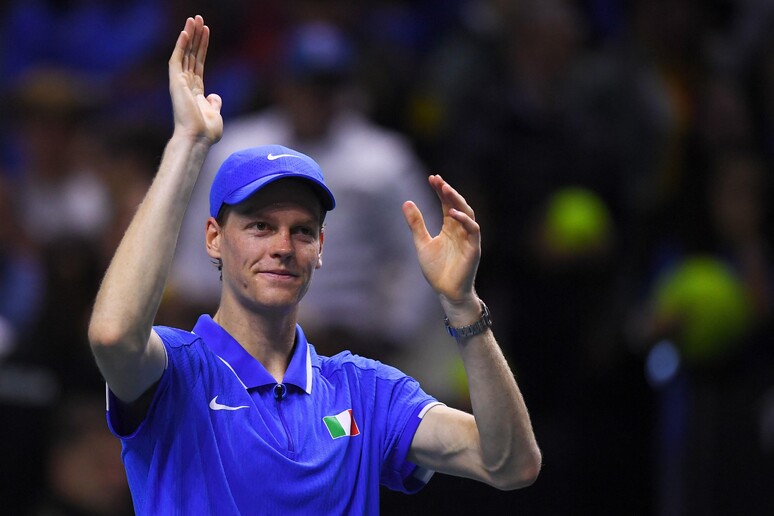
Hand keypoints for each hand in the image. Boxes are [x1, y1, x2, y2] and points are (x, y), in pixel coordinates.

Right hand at [168, 15, 222, 143]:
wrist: (198, 138)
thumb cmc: (206, 133)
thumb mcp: (215, 115)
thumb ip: (215, 104)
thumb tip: (214, 96)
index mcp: (195, 91)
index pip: (198, 62)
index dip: (202, 46)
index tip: (206, 31)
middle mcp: (186, 84)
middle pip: (191, 54)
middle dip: (195, 36)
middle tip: (198, 18)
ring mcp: (180, 82)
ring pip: (184, 53)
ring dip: (189, 35)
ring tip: (194, 19)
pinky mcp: (176, 82)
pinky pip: (177, 59)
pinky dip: (180, 45)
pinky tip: (186, 32)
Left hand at [402, 175, 480, 304]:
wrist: (446, 292)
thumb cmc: (436, 270)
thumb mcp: (422, 243)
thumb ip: (416, 224)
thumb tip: (406, 202)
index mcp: (450, 227)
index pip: (447, 203)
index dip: (441, 190)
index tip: (432, 178)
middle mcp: (461, 229)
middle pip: (458, 204)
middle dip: (448, 191)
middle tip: (437, 180)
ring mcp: (469, 238)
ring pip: (468, 213)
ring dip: (457, 201)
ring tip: (445, 189)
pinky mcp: (473, 249)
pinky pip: (473, 230)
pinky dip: (465, 220)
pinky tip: (453, 213)